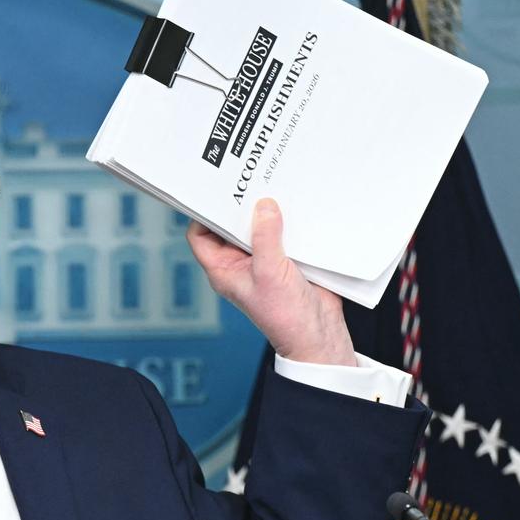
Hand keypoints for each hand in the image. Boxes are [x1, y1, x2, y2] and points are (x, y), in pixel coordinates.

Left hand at [186, 198, 357, 366]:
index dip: (204, 215)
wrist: (318, 333)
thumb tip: (263, 208)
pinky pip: (282, 233)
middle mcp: (240, 264)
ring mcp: (264, 260)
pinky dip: (287, 221)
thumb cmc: (285, 316)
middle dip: (240, 209)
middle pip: (231, 227)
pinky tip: (294, 209)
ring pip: (258, 228)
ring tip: (273, 192)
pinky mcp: (286, 258)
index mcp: (224, 270)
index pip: (201, 236)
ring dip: (267, 214)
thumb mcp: (269, 272)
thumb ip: (264, 238)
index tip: (216, 196)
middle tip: (249, 187)